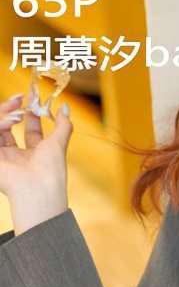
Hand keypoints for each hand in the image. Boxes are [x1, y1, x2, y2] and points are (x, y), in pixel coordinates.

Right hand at [0, 90, 71, 232]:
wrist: (37, 188)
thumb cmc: (50, 171)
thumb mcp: (58, 144)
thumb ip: (63, 125)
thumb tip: (65, 107)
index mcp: (35, 156)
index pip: (31, 131)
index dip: (32, 114)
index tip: (33, 97)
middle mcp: (17, 157)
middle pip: (11, 127)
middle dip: (14, 110)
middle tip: (20, 98)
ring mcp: (4, 157)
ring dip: (6, 115)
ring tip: (17, 111)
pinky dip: (0, 123)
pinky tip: (11, 120)